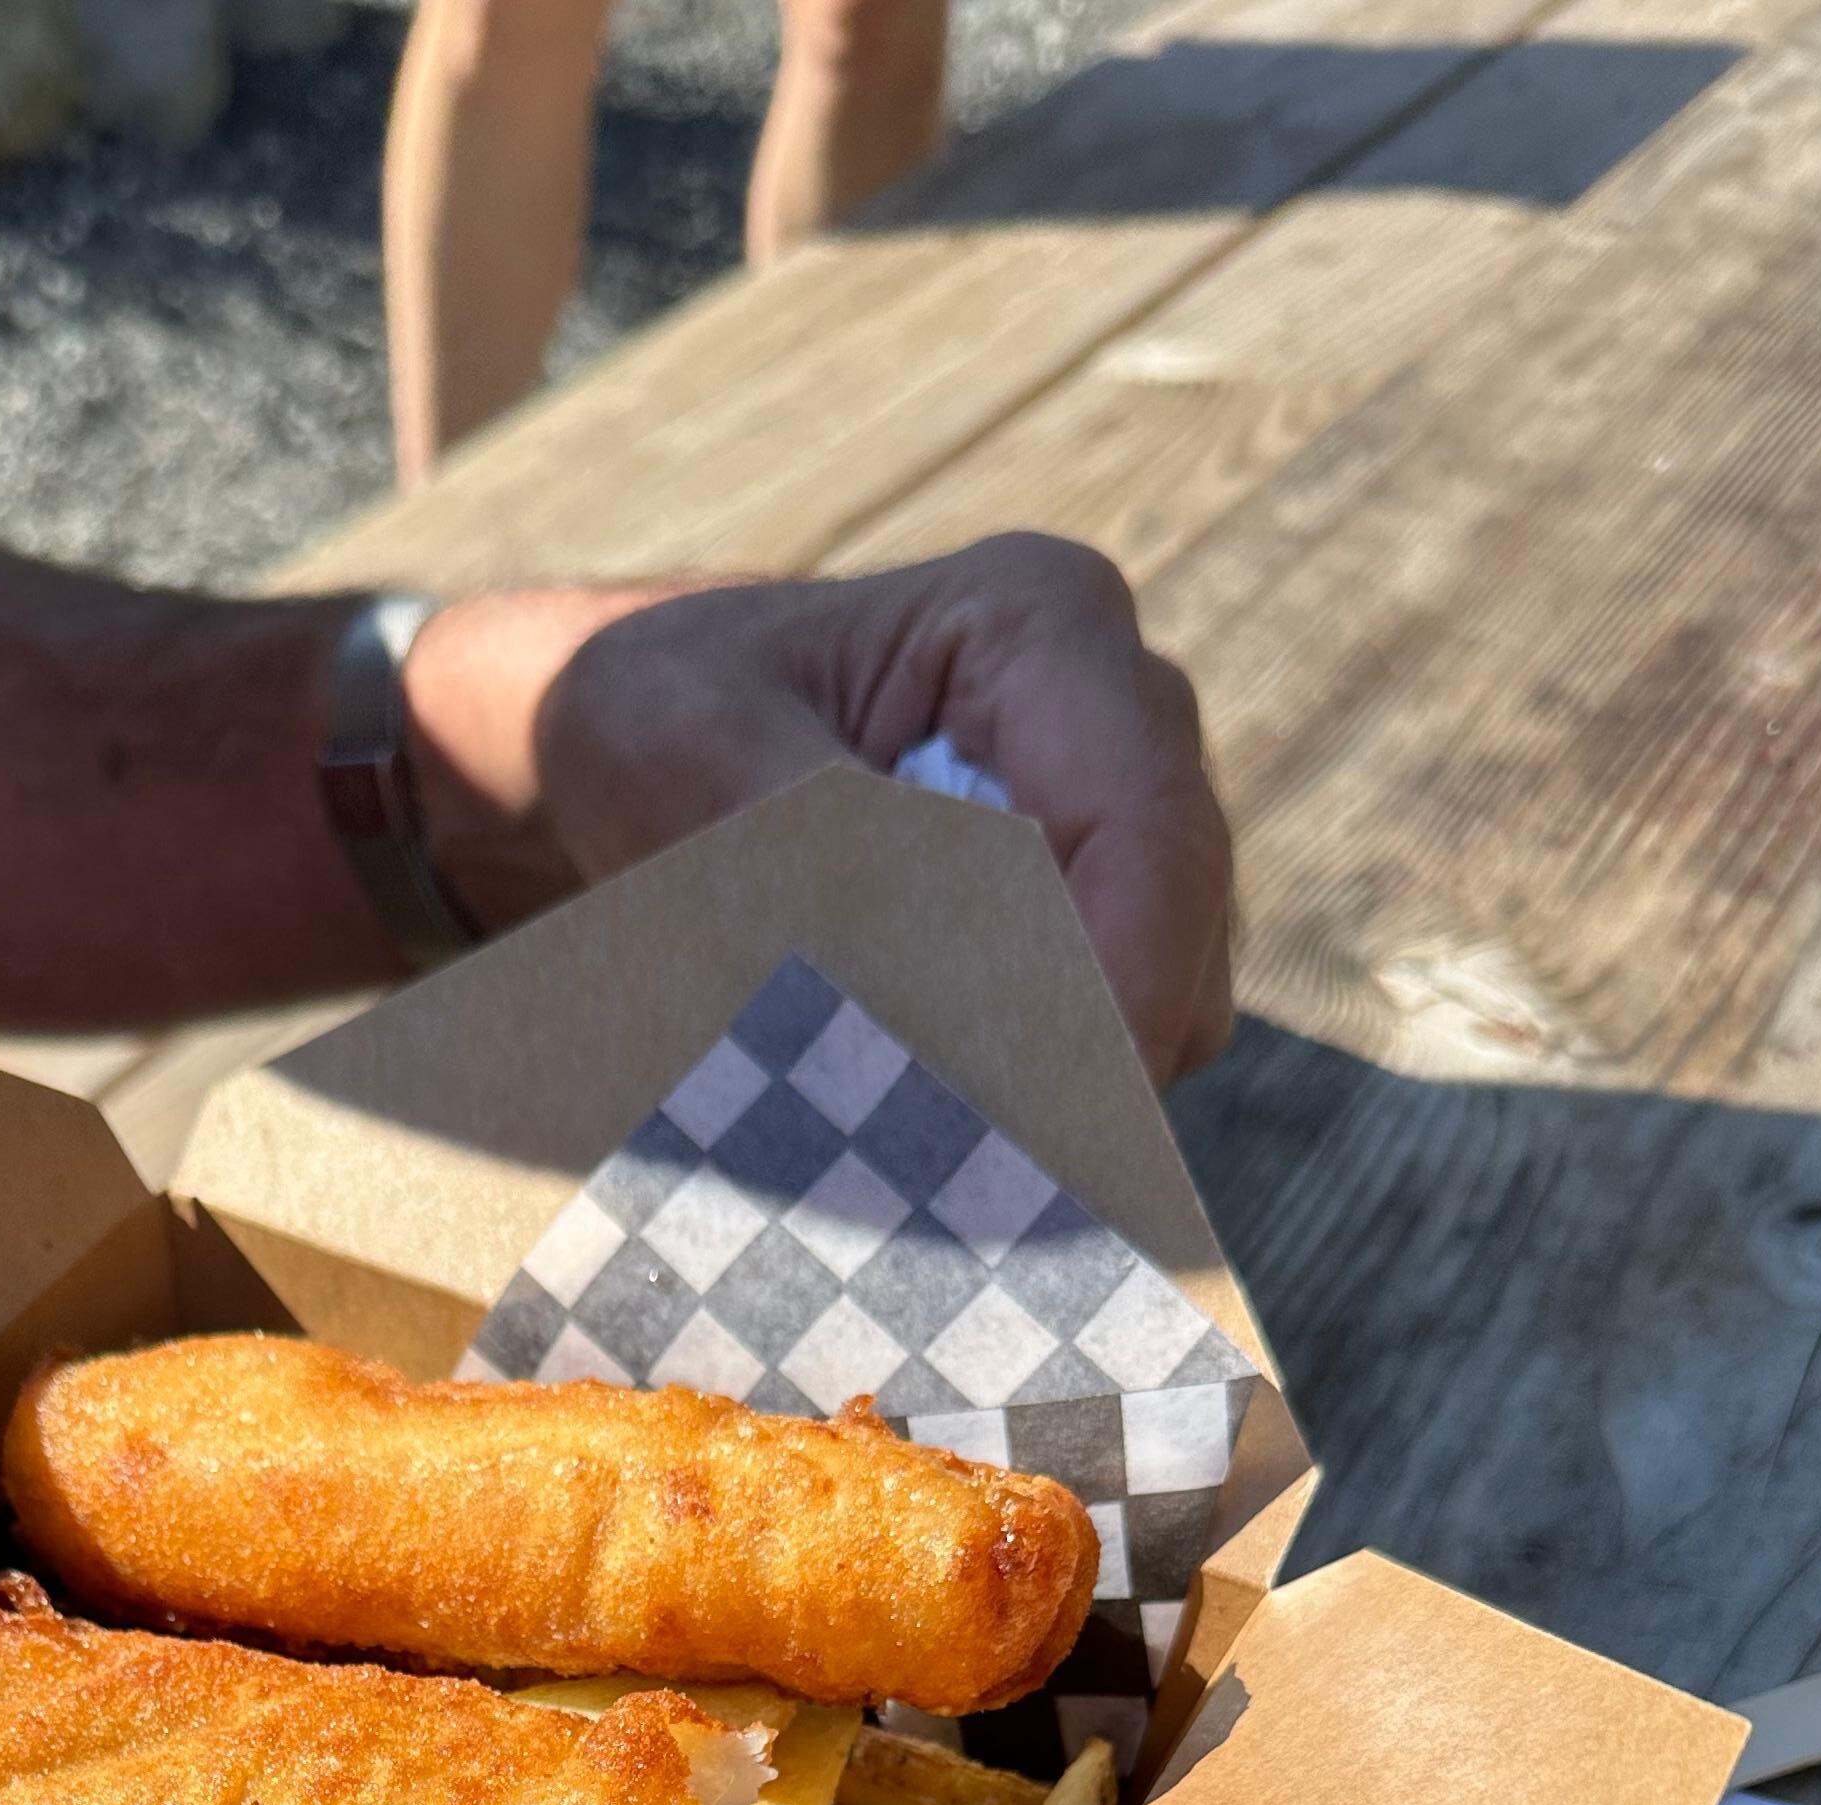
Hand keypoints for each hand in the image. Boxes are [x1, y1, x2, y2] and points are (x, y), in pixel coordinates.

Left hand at [403, 544, 1233, 1084]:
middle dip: (1087, 1056)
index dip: (1122, 985)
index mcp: (1038, 622)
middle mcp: (1117, 713)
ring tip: (919, 1133)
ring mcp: (1120, 821)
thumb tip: (933, 1010)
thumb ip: (822, 859)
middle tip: (964, 1166)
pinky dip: (1032, 1094)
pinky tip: (926, 1114)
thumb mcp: (685, 753)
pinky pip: (1116, 1039)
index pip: (1147, 827)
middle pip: (1180, 927)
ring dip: (1055, 1085)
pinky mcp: (1099, 917)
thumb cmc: (654, 719)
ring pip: (1169, 999)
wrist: (640, 742)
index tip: (1042, 1121)